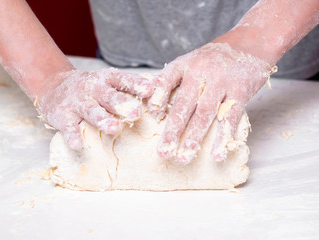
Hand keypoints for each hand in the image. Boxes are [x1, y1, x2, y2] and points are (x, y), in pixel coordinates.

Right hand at [37, 68, 152, 149]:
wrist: (53, 86)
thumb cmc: (90, 89)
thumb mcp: (106, 83)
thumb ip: (127, 89)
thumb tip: (158, 96)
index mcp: (105, 80)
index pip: (122, 80)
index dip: (136, 85)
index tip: (151, 90)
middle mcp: (91, 88)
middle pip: (108, 96)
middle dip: (122, 104)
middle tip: (136, 112)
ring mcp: (76, 102)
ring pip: (91, 111)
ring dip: (102, 119)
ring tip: (114, 128)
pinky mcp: (62, 116)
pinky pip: (68, 127)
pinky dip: (73, 135)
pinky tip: (78, 144)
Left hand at [148, 42, 272, 163]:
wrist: (252, 41)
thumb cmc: (215, 58)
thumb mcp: (192, 60)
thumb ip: (175, 79)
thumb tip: (154, 106)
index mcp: (184, 64)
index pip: (165, 81)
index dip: (157, 101)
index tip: (153, 119)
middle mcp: (200, 71)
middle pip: (183, 105)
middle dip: (172, 131)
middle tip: (163, 152)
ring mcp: (221, 81)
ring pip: (204, 114)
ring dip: (193, 139)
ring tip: (184, 158)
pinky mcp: (241, 90)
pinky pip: (230, 118)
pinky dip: (222, 138)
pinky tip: (216, 154)